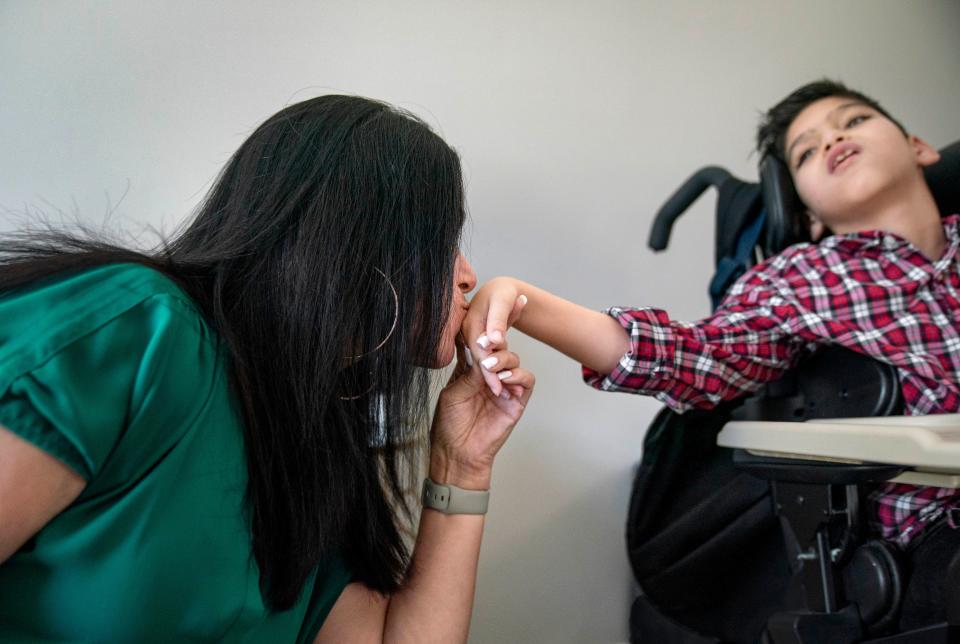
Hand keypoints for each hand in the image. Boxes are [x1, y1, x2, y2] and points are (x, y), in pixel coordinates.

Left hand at [430, 338, 534, 489]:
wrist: (459, 453)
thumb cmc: (450, 425)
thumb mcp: (454, 392)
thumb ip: (469, 372)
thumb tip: (482, 350)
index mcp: (470, 369)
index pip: (479, 344)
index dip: (480, 332)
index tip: (477, 324)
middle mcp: (489, 374)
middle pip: (500, 346)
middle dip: (494, 342)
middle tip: (487, 344)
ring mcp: (505, 386)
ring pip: (514, 359)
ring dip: (504, 359)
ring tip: (491, 367)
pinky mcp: (517, 400)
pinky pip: (526, 380)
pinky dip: (518, 376)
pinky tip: (504, 380)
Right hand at [461, 277, 526, 395]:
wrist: (502, 285)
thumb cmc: (502, 291)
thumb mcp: (500, 303)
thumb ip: (496, 322)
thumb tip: (495, 341)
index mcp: (470, 325)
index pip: (479, 354)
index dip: (489, 374)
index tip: (498, 390)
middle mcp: (469, 332)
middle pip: (481, 360)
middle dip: (492, 380)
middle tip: (505, 397)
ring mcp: (473, 336)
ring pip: (485, 360)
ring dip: (496, 376)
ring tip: (508, 393)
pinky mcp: (480, 337)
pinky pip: (489, 354)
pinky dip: (498, 365)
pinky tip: (506, 378)